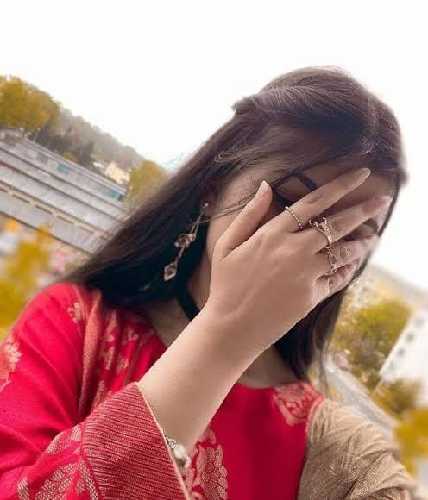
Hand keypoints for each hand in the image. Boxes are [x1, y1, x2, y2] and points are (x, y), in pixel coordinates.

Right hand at [205, 168, 390, 355]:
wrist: (231, 327)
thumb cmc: (226, 284)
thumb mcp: (227, 244)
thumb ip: (249, 213)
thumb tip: (266, 185)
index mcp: (272, 234)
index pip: (313, 202)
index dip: (340, 185)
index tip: (361, 173)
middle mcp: (294, 250)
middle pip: (338, 224)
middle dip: (364, 209)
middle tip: (383, 201)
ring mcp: (306, 274)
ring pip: (344, 251)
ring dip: (361, 242)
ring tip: (372, 237)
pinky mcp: (312, 296)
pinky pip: (338, 277)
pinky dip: (349, 268)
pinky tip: (354, 262)